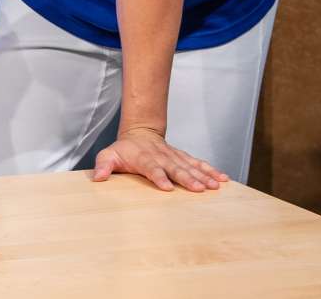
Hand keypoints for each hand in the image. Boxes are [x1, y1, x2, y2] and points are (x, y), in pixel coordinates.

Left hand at [91, 127, 229, 191]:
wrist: (140, 132)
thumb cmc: (124, 149)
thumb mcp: (109, 155)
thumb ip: (103, 165)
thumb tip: (98, 177)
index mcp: (144, 158)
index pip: (152, 168)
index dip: (159, 177)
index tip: (167, 187)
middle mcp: (162, 157)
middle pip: (176, 168)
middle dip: (188, 178)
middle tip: (200, 188)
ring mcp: (174, 156)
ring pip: (190, 166)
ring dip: (203, 175)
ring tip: (216, 185)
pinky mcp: (183, 157)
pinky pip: (198, 163)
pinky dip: (211, 170)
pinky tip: (222, 178)